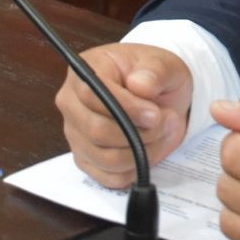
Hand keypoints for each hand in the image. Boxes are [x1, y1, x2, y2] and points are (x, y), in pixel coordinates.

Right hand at [54, 42, 192, 187]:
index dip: (127, 109)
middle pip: (96, 130)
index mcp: (87, 69)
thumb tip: (140, 85)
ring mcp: (76, 133)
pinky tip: (151, 149)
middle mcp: (72, 102)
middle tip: (166, 122)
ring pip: (105, 157)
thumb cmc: (156, 76)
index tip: (155, 114)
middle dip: (139, 133)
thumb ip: (155, 71)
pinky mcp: (85, 158)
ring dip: (142, 151)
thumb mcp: (165, 64)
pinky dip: (136, 168)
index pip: (93, 94)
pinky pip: (108, 176)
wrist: (160, 95)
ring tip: (163, 133)